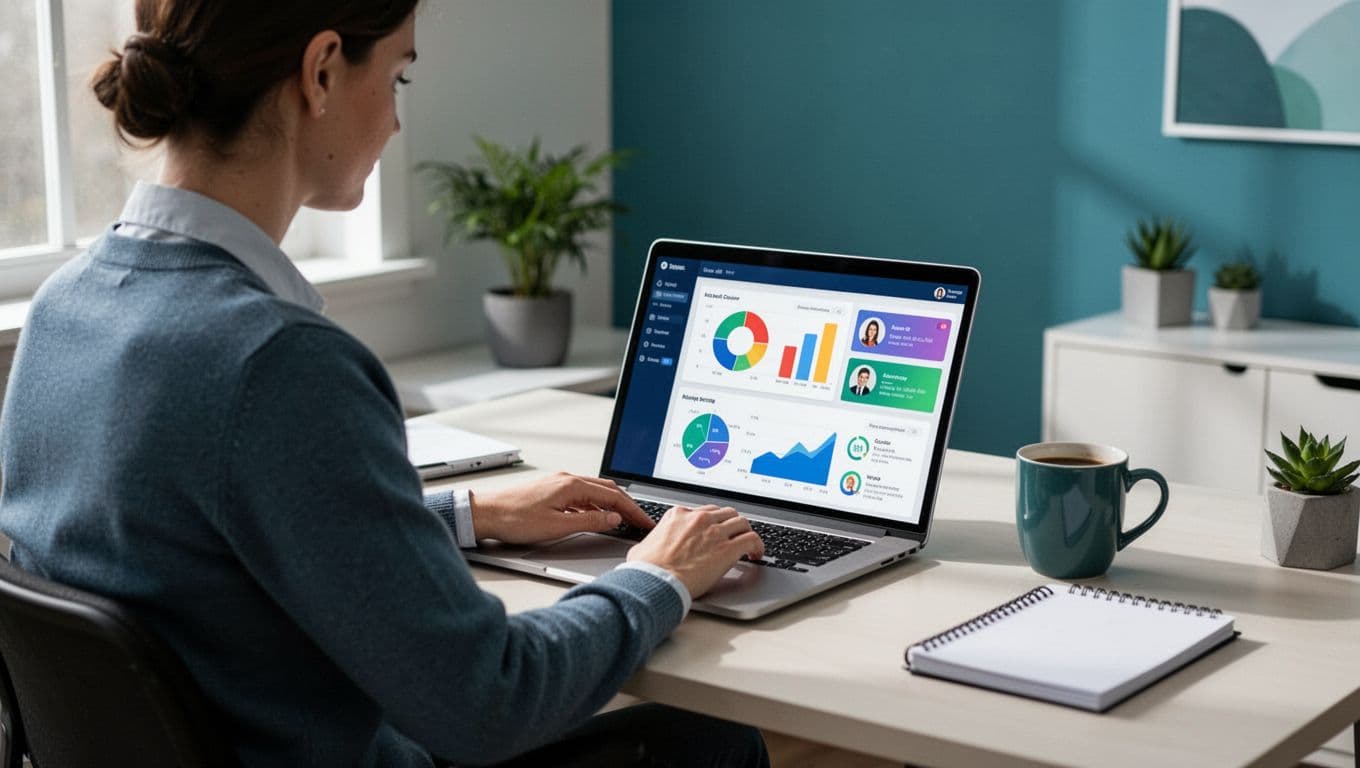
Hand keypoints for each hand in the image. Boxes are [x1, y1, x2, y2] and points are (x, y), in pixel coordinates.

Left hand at [470, 472, 653, 544]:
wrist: (485, 513)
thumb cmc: (515, 519)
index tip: (645, 522)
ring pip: (594, 491)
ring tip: (623, 521)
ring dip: (611, 505)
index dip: (633, 510)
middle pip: (607, 490)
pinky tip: (595, 517)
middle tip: (640, 521)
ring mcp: (558, 483)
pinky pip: (581, 495)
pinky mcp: (550, 490)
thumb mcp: (558, 526)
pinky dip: (595, 506)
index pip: (614, 496)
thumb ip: (590, 522)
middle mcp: (567, 479)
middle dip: (627, 505)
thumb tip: (613, 520)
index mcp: (572, 485)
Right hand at [626, 505, 764, 598]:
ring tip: (748, 543)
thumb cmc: (646, 569)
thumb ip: (653, 541)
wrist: (655, 581)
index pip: (704, 511)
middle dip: (731, 523)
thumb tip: (648, 548)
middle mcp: (698, 519)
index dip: (712, 522)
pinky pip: (751, 539)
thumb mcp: (644, 546)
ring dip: (745, 532)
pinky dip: (757, 545)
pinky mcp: (727, 549)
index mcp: (679, 515)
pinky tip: (756, 553)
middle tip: (734, 535)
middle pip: (725, 513)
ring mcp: (714, 532)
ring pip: (741, 522)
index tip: (715, 530)